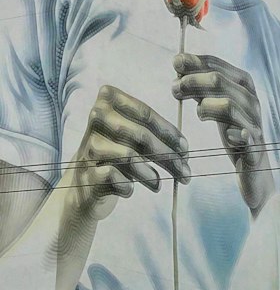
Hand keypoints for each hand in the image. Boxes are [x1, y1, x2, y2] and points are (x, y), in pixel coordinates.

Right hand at [66, 84, 188, 223]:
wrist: (83, 184)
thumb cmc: (115, 154)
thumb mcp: (133, 136)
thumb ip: (155, 134)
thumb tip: (183, 148)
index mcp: (108, 100)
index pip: (145, 114)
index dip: (169, 133)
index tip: (185, 150)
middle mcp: (96, 118)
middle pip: (141, 136)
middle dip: (168, 156)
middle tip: (184, 173)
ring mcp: (89, 145)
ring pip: (129, 157)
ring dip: (150, 175)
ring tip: (157, 185)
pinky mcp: (85, 172)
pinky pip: (115, 177)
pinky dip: (127, 187)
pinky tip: (129, 190)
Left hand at [172, 52, 274, 215]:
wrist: (254, 170)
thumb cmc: (233, 133)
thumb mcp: (216, 105)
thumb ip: (201, 86)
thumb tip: (178, 63)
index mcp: (244, 86)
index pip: (218, 65)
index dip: (196, 62)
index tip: (175, 63)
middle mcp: (251, 101)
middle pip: (219, 81)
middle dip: (192, 82)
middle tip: (174, 89)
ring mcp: (254, 124)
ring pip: (229, 106)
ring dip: (205, 106)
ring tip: (196, 113)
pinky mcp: (255, 148)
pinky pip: (246, 137)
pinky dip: (236, 134)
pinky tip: (227, 136)